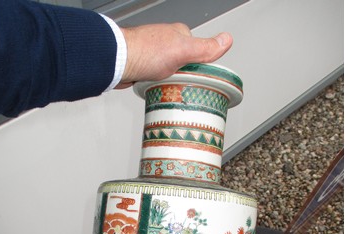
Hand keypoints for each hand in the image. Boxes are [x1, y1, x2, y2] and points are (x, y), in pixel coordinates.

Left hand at [117, 23, 232, 87]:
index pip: (198, 51)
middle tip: (183, 87)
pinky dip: (156, 84)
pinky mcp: (142, 66)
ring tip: (168, 88)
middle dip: (184, 76)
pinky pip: (155, 78)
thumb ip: (205, 48)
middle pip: (184, 64)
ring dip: (169, 81)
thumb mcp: (183, 51)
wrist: (117, 61)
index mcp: (179, 34)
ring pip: (169, 72)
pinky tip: (155, 88)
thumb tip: (227, 40)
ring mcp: (153, 53)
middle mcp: (165, 41)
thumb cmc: (145, 52)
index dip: (200, 66)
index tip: (200, 78)